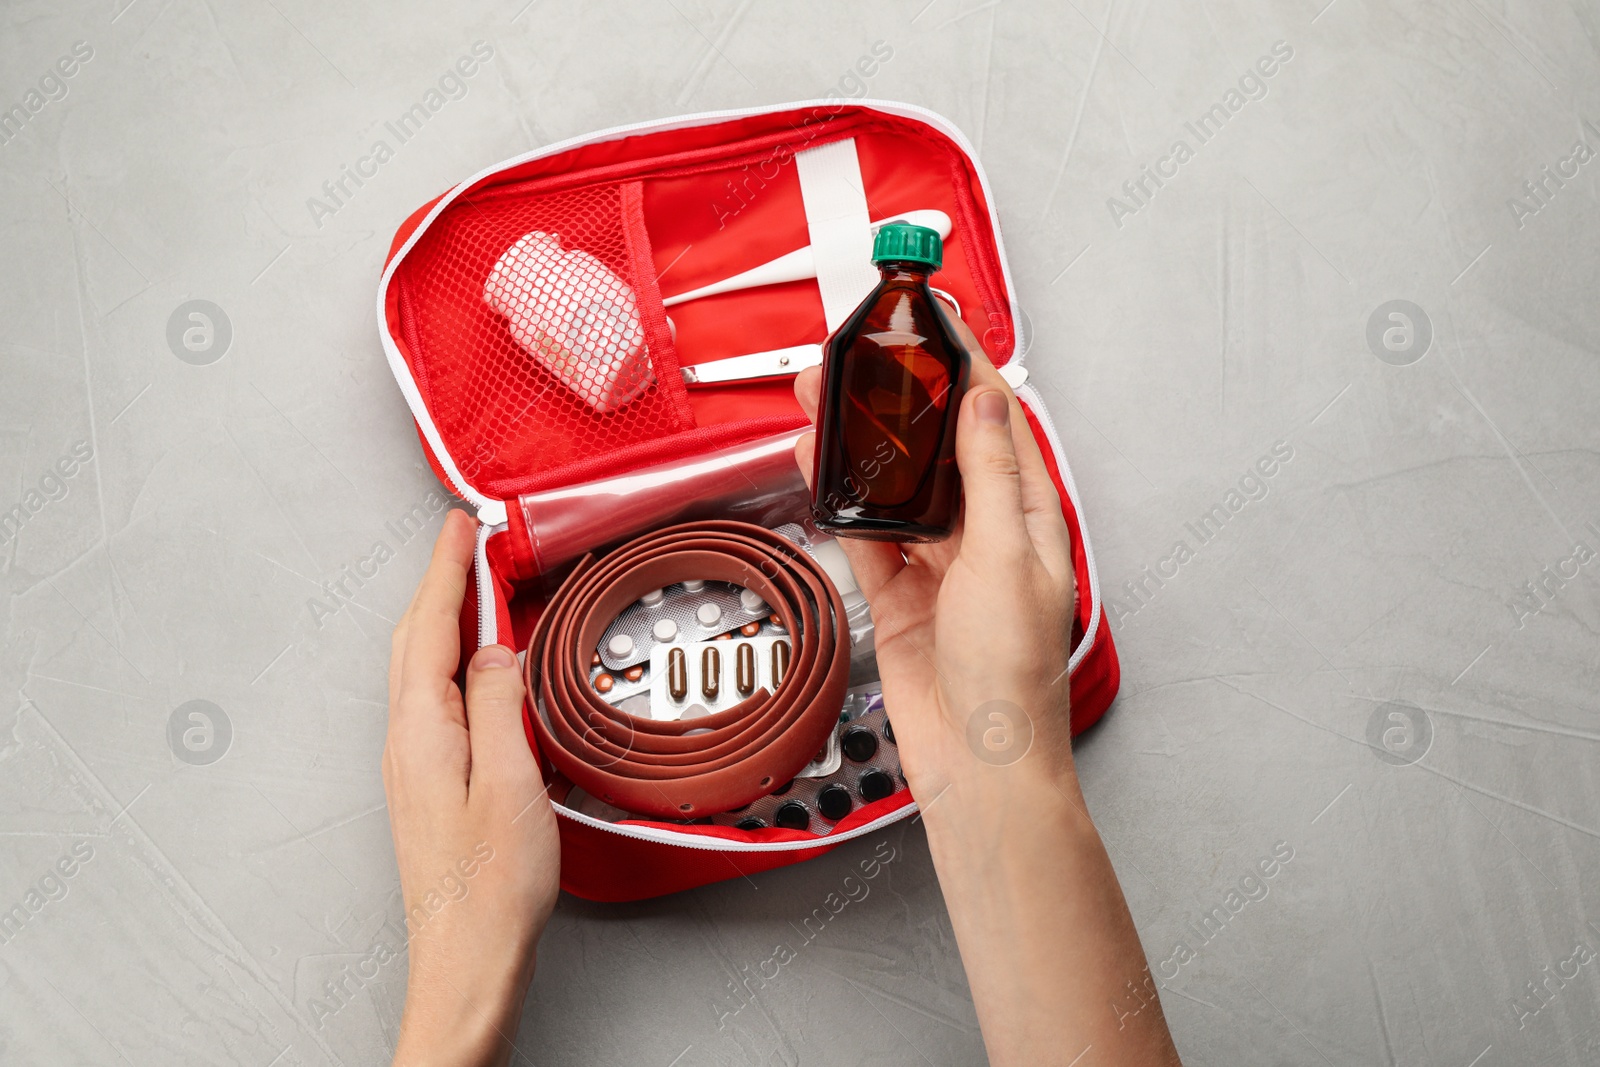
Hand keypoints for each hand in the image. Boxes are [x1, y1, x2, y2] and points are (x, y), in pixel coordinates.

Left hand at [384, 508, 559, 1066]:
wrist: (466, 955)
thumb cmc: (489, 885)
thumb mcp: (510, 781)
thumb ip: (496, 704)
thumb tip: (492, 650)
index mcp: (422, 730)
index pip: (429, 627)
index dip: (446, 570)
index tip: (461, 527)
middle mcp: (406, 741)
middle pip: (413, 639)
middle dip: (438, 582)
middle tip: (466, 542)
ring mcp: (413, 762)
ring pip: (420, 667)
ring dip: (442, 617)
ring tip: (473, 586)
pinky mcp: (428, 780)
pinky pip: (433, 697)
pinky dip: (450, 658)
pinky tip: (475, 664)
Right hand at [793, 308, 1078, 804]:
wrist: (977, 760)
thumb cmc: (1012, 673)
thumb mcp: (1006, 558)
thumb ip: (990, 477)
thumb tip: (984, 403)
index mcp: (1028, 514)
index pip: (994, 420)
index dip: (964, 367)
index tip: (934, 322)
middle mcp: (985, 531)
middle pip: (936, 446)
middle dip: (898, 399)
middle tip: (859, 356)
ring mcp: (939, 562)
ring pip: (893, 486)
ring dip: (860, 445)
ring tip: (823, 402)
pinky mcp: (901, 593)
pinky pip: (866, 534)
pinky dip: (841, 502)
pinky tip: (819, 471)